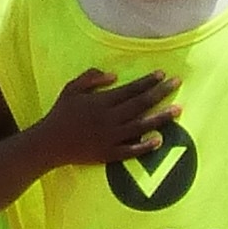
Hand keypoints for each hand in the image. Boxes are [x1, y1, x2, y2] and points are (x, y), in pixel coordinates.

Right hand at [36, 68, 180, 168]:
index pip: (130, 89)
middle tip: (177, 83)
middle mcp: (109, 118)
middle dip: (160, 92)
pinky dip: (145, 146)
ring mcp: (110, 137)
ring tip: (178, 110)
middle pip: (140, 104)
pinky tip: (159, 140)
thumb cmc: (60, 114)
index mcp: (101, 101)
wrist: (49, 143)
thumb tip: (113, 75)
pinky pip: (130, 150)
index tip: (162, 74)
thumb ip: (91, 78)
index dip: (147, 81)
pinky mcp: (109, 154)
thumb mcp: (71, 89)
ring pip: (140, 125)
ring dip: (160, 117)